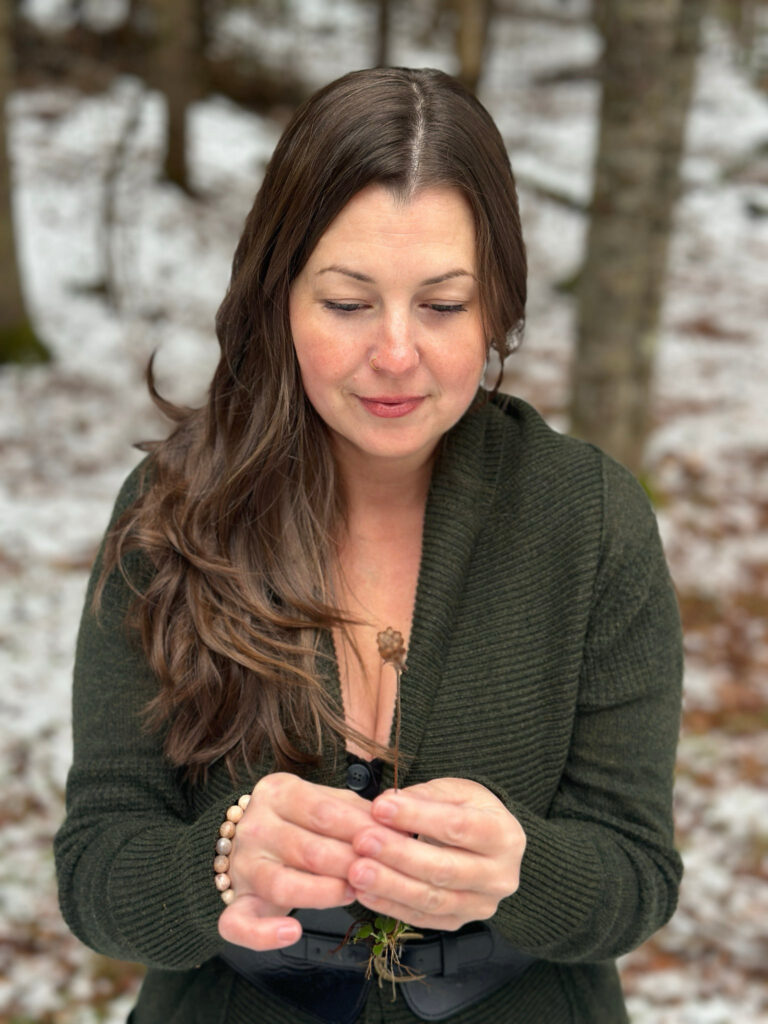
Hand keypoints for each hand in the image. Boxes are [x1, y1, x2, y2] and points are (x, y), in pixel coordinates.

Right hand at [218, 772, 375, 950]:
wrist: (244, 838)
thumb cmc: (296, 820)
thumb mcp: (320, 800)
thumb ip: (352, 809)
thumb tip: (394, 823)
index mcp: (277, 793)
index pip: (323, 812)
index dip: (360, 830)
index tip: (391, 843)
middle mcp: (255, 827)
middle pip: (309, 850)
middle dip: (350, 865)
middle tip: (379, 874)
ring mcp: (242, 866)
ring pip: (282, 885)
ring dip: (323, 893)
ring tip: (352, 893)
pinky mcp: (234, 902)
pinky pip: (240, 924)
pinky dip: (264, 934)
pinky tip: (293, 933)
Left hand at [347, 778, 525, 930]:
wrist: (490, 845)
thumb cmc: (470, 811)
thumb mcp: (457, 791)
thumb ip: (425, 796)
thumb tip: (387, 804)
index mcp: (503, 835)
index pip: (458, 827)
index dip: (417, 817)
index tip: (380, 807)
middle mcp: (499, 876)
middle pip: (444, 869)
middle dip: (399, 854)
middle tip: (362, 840)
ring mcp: (480, 905)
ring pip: (431, 900)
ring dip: (390, 885)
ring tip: (357, 870)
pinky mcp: (458, 923)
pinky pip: (420, 918)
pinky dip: (389, 906)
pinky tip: (364, 892)